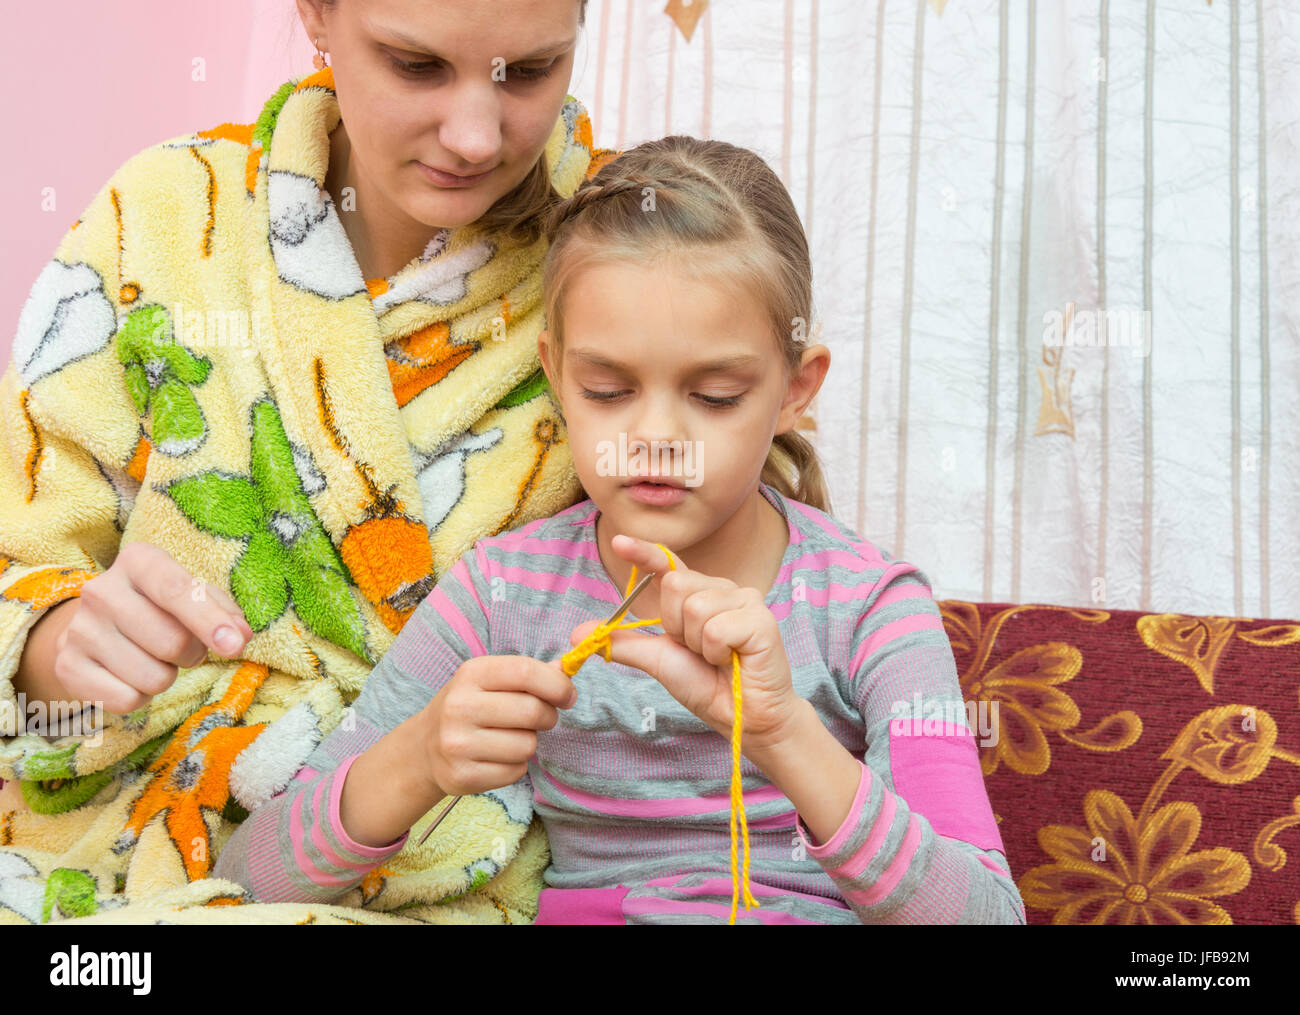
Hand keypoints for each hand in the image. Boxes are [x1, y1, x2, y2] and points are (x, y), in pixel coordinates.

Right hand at [53, 542, 254, 713]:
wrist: (93, 628)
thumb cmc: (160, 608)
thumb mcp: (194, 596)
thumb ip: (224, 612)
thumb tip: (240, 636)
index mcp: (138, 561)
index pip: (176, 590)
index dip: (209, 621)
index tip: (235, 645)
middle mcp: (102, 590)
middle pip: (172, 642)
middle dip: (192, 654)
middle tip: (183, 648)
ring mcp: (79, 630)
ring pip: (153, 677)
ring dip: (167, 676)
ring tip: (153, 659)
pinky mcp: (67, 667)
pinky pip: (128, 700)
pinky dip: (141, 697)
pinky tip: (130, 676)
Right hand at [419, 654, 577, 797]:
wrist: (423, 749)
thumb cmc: (468, 708)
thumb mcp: (489, 681)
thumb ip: (527, 674)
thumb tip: (565, 669)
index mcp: (471, 674)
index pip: (526, 672)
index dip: (557, 685)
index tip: (568, 696)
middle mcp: (460, 707)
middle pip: (532, 711)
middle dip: (548, 716)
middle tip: (541, 719)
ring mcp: (458, 744)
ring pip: (527, 746)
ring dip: (529, 743)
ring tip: (511, 738)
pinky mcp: (462, 776)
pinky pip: (516, 772)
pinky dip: (516, 766)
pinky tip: (498, 757)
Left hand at [567, 534, 804, 752]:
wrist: (740, 717)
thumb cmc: (707, 686)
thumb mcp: (658, 660)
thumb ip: (624, 642)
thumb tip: (579, 633)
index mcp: (699, 594)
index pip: (668, 565)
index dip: (644, 552)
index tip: (619, 543)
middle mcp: (722, 589)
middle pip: (676, 585)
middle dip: (676, 627)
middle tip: (698, 650)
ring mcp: (745, 600)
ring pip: (695, 607)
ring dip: (697, 644)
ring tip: (717, 657)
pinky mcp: (761, 619)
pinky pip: (716, 628)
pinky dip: (715, 652)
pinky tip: (732, 660)